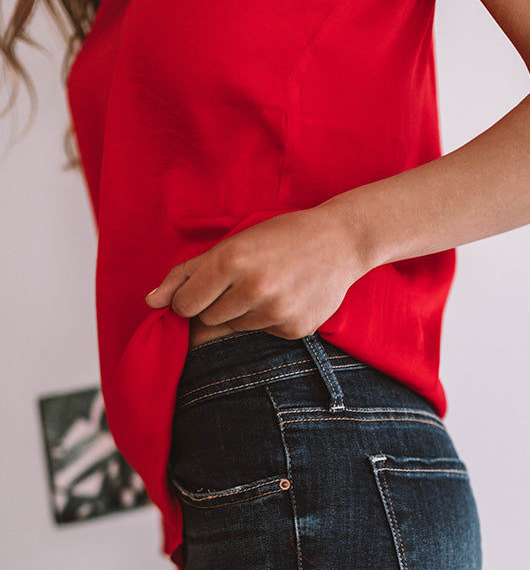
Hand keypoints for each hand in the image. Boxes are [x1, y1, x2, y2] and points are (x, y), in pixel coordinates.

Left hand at [145, 202, 369, 338]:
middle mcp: (253, 288)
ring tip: (268, 285)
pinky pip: (263, 333)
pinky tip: (288, 296)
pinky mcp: (294, 329)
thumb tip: (149, 302)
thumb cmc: (280, 237)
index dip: (189, 298)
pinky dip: (270, 318)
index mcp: (231, 261)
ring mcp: (276, 312)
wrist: (341, 241)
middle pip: (208, 318)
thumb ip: (186, 273)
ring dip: (243, 311)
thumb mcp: (232, 243)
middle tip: (244, 280)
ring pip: (235, 327)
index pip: (184, 305)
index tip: (204, 288)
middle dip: (218, 303)